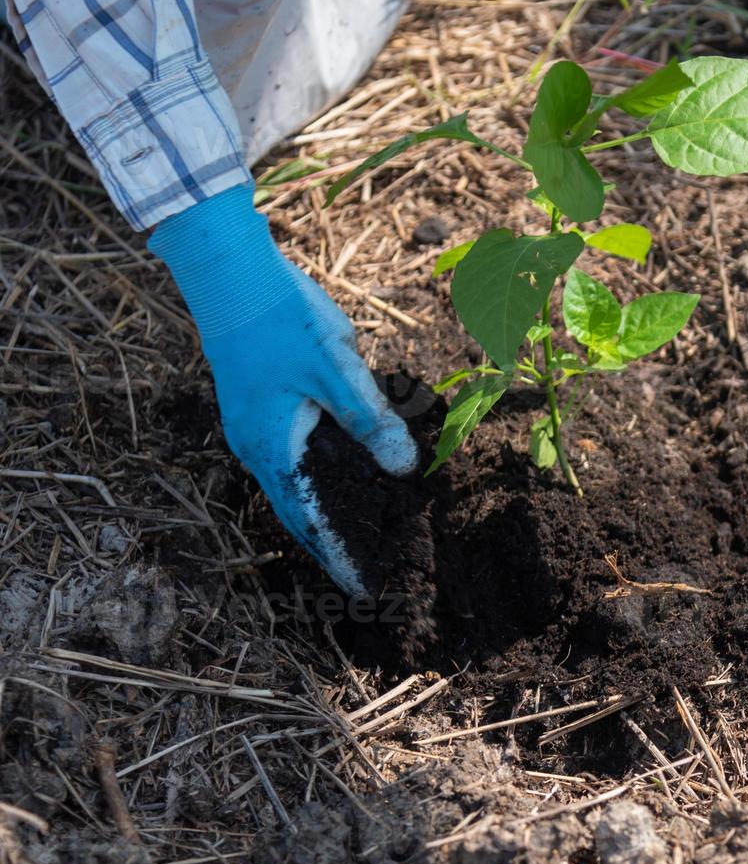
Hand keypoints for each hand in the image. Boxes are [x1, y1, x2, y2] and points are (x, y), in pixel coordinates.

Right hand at [150, 183, 416, 593]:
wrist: (228, 272)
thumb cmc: (280, 319)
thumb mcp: (337, 369)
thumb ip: (371, 420)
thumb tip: (403, 468)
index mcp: (273, 448)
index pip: (310, 521)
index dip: (338, 556)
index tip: (363, 590)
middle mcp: (256, 447)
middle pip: (298, 511)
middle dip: (330, 543)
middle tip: (366, 572)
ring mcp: (251, 427)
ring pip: (292, 484)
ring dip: (322, 510)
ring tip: (357, 534)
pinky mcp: (255, 406)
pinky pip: (288, 457)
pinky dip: (315, 476)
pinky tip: (340, 471)